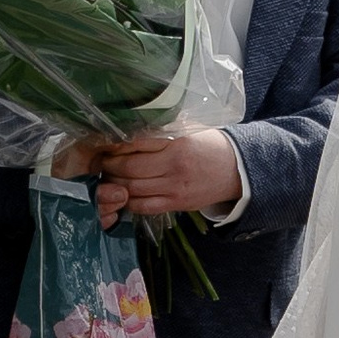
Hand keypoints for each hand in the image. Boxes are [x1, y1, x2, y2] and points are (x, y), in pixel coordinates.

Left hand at [79, 126, 244, 228]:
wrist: (237, 170)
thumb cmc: (211, 145)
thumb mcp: (189, 130)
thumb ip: (161, 132)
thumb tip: (128, 133)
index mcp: (177, 143)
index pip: (136, 144)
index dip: (116, 146)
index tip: (105, 145)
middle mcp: (174, 166)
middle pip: (129, 168)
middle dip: (109, 166)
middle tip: (101, 162)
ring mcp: (175, 188)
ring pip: (133, 189)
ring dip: (115, 184)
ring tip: (109, 178)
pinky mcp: (177, 204)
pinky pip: (144, 206)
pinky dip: (128, 202)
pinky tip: (123, 195)